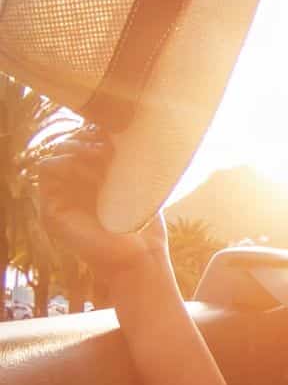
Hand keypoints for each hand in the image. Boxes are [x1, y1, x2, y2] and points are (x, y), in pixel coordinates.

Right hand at [30, 126, 171, 286]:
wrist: (139, 256)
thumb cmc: (143, 224)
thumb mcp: (137, 185)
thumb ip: (126, 161)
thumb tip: (125, 128)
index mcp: (93, 180)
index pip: (83, 142)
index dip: (94, 131)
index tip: (114, 132)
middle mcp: (74, 187)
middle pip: (67, 145)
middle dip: (85, 137)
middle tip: (108, 145)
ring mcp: (60, 198)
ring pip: (55, 154)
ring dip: (77, 147)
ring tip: (101, 155)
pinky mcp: (51, 209)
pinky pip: (47, 170)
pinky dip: (67, 162)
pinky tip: (90, 168)